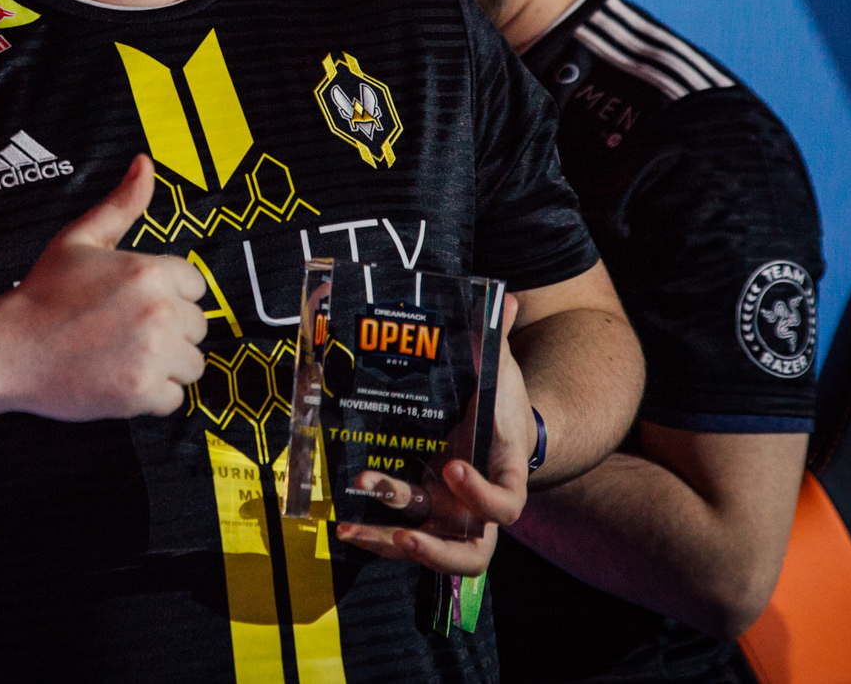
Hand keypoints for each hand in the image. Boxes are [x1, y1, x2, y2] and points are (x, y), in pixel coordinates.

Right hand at [0, 155, 207, 420]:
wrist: (8, 349)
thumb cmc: (42, 293)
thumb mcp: (80, 238)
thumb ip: (121, 204)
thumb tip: (145, 163)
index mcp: (150, 271)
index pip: (195, 286)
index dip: (169, 295)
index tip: (137, 305)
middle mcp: (159, 312)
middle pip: (197, 326)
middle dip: (169, 331)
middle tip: (125, 332)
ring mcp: (152, 355)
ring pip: (192, 364)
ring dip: (166, 365)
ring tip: (125, 356)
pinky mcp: (141, 393)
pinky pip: (174, 399)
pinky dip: (152, 396)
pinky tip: (120, 379)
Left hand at [337, 296, 532, 573]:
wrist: (502, 426)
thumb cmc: (500, 401)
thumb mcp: (501, 371)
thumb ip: (497, 339)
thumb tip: (502, 297)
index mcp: (504, 473)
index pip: (507, 504)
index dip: (482, 494)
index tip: (452, 464)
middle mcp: (477, 506)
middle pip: (472, 554)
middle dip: (436, 548)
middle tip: (405, 530)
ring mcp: (450, 515)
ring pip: (428, 550)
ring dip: (388, 540)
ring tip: (352, 527)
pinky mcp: (423, 513)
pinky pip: (400, 534)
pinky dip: (373, 534)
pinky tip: (344, 526)